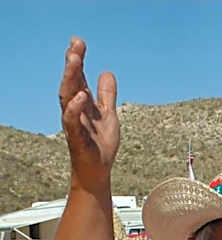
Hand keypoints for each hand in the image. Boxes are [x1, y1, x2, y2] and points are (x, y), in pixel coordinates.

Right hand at [59, 38, 119, 190]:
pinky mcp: (77, 139)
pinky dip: (75, 108)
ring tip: (75, 60)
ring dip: (71, 79)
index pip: (77, 78)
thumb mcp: (108, 114)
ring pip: (67, 98)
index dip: (77, 60)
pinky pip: (72, 122)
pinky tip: (81, 96)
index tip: (78, 42)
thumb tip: (107, 73)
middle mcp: (75, 111)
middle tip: (75, 45)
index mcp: (82, 104)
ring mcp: (74, 124)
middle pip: (70, 83)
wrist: (98, 171)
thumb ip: (107, 95)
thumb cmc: (100, 144)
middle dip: (72, 64)